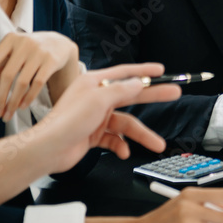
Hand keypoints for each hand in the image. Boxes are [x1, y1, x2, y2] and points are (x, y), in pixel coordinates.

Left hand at [0, 31, 79, 120]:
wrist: (59, 43)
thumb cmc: (31, 50)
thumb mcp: (15, 51)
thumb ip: (2, 65)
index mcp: (10, 39)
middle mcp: (24, 43)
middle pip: (7, 75)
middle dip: (0, 98)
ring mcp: (39, 52)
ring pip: (22, 82)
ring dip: (14, 102)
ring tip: (9, 113)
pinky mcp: (51, 61)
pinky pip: (37, 83)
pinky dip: (28, 97)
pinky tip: (23, 106)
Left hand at [41, 63, 179, 170]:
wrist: (48, 150)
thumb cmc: (67, 122)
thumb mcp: (98, 100)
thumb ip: (121, 90)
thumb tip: (138, 83)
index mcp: (94, 83)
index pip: (124, 73)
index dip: (144, 70)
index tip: (161, 70)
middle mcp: (96, 98)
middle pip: (131, 96)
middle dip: (153, 97)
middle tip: (174, 94)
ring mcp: (95, 117)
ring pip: (126, 124)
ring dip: (141, 136)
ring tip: (157, 144)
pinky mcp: (93, 135)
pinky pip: (114, 139)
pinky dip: (121, 146)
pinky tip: (124, 152)